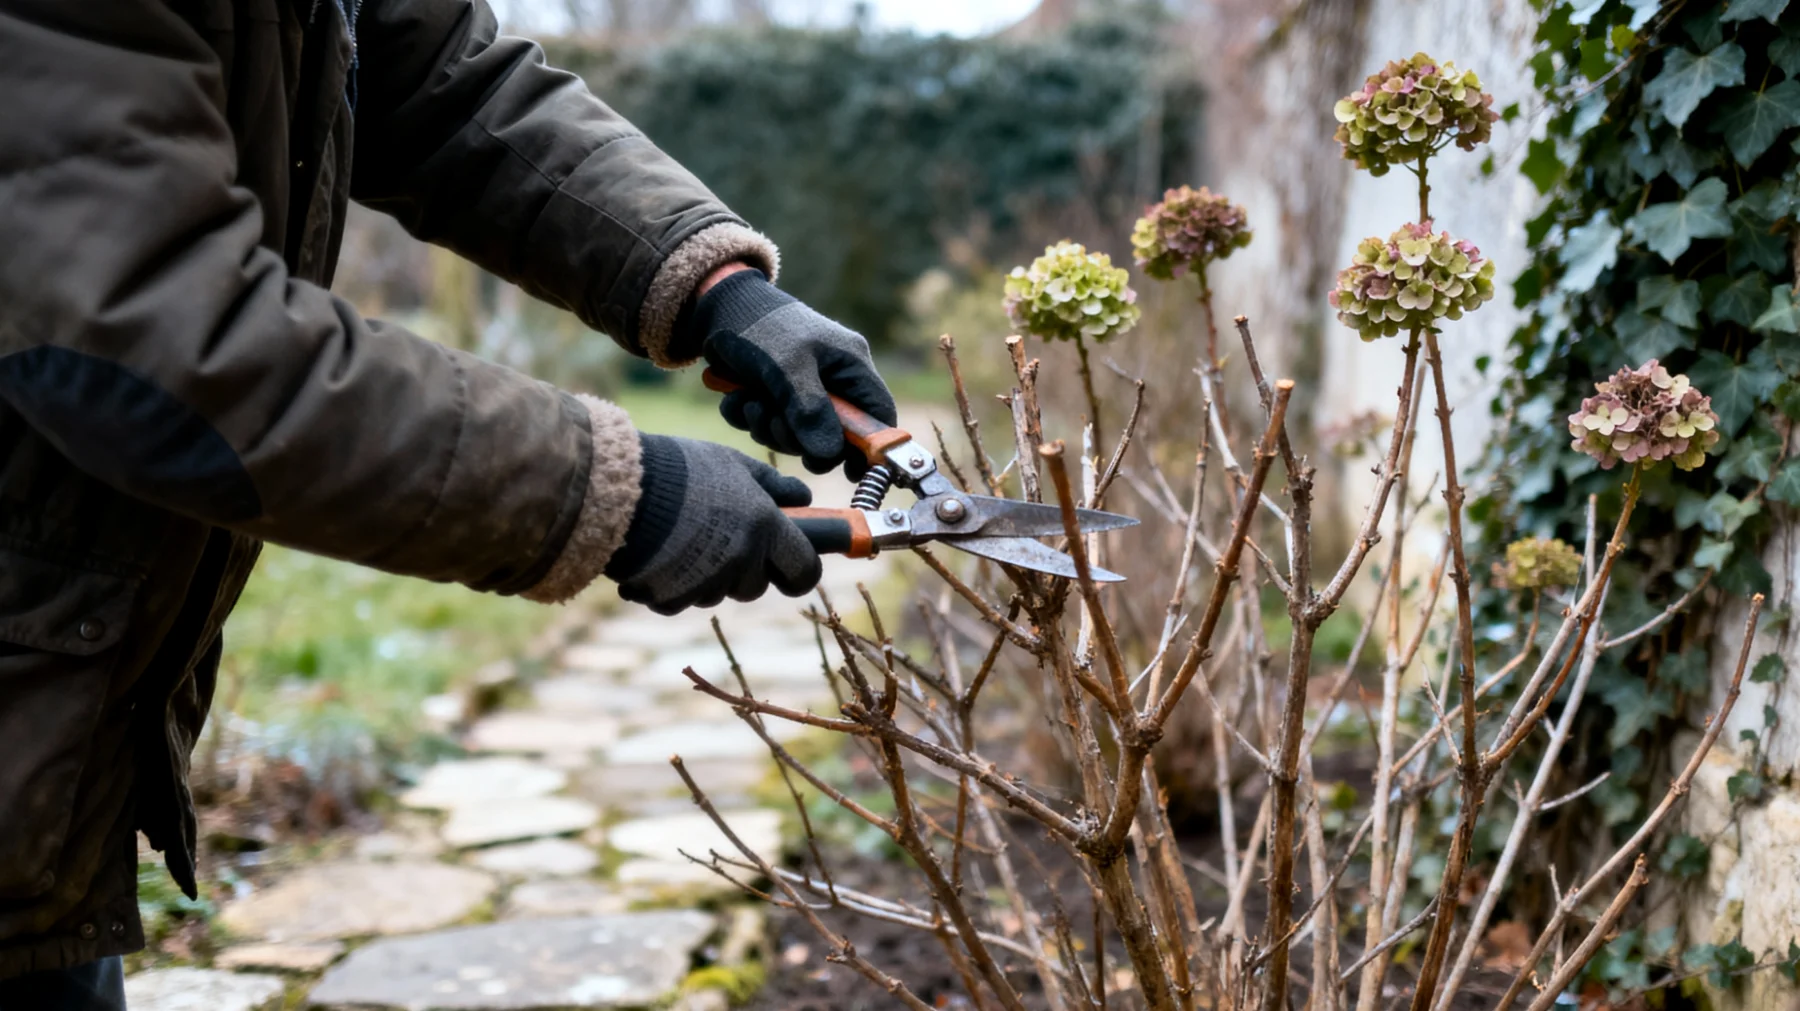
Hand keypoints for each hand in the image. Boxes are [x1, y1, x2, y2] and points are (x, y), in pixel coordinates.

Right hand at [603, 434, 820, 613]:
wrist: (619, 488)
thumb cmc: (681, 469)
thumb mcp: (731, 463)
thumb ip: (771, 485)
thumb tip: (804, 497)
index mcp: (764, 528)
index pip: (804, 570)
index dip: (799, 572)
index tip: (789, 568)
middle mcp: (741, 560)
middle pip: (755, 586)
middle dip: (744, 571)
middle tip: (719, 540)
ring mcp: (706, 583)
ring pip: (718, 593)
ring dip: (707, 577)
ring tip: (680, 539)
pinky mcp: (673, 599)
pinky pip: (682, 601)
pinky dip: (672, 585)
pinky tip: (657, 555)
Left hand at [680, 268, 896, 475]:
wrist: (717, 306)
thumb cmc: (761, 327)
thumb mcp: (787, 368)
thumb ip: (809, 412)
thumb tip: (828, 456)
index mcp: (850, 365)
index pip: (878, 415)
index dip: (870, 447)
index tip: (850, 472)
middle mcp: (832, 379)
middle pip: (833, 436)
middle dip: (799, 437)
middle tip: (775, 424)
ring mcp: (803, 388)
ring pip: (796, 434)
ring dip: (769, 427)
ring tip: (751, 403)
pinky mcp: (775, 394)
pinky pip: (769, 425)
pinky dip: (750, 418)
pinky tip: (738, 399)